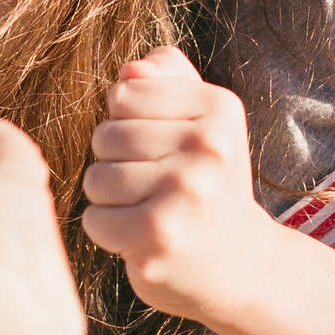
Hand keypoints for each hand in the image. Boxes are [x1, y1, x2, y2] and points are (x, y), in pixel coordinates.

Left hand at [81, 46, 272, 323]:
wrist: (238, 262)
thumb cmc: (206, 181)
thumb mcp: (203, 119)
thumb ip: (167, 77)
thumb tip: (130, 71)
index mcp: (219, 108)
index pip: (123, 94)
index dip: (128, 122)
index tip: (163, 148)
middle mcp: (208, 147)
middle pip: (106, 136)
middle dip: (116, 162)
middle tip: (156, 186)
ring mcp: (187, 193)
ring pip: (96, 178)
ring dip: (111, 199)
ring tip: (150, 210)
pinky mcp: (161, 237)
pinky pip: (95, 220)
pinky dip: (109, 231)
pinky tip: (143, 237)